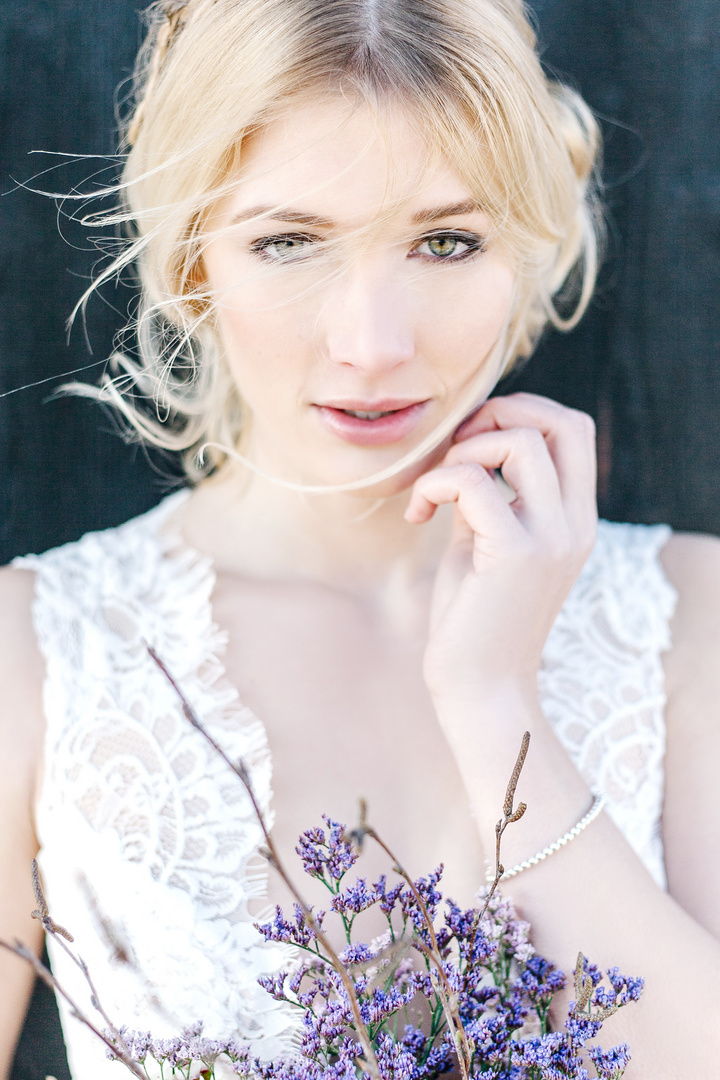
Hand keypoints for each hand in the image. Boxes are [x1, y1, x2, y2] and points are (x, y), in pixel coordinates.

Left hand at [405, 393, 596, 704]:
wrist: (480, 688)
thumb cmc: (476, 618)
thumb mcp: (488, 544)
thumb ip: (491, 498)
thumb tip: (468, 449)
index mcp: (575, 519)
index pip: (574, 430)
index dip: (522, 413)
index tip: (471, 441)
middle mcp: (574, 524)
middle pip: (562, 422)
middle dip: (501, 413)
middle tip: (455, 448)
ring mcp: (551, 539)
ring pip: (519, 442)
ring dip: (463, 451)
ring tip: (434, 490)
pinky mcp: (515, 555)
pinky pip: (474, 482)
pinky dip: (435, 484)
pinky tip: (418, 514)